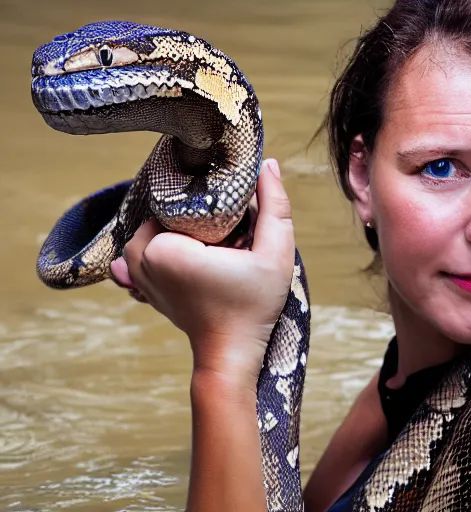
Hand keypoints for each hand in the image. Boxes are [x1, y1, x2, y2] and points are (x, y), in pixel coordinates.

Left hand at [110, 159, 294, 384]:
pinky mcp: (143, 289)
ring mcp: (139, 277)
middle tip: (222, 226)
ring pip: (149, 231)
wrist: (231, 354)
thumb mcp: (276, 254)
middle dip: (188, 212)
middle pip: (161, 212)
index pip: (177, 198)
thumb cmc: (254, 306)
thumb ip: (274, 206)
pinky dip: (157, 249)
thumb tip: (268, 163)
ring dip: (173, 229)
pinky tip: (187, 253)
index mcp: (164, 247)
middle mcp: (142, 260)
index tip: (229, 208)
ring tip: (209, 239)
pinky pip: (139, 255)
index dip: (203, 196)